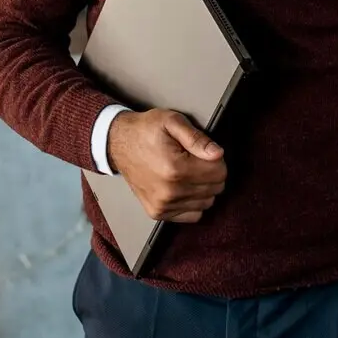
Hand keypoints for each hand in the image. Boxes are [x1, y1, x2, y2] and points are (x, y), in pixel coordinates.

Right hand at [107, 108, 226, 222]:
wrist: (118, 143)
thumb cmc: (145, 130)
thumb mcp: (172, 122)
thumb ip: (197, 138)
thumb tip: (218, 154)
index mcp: (175, 169)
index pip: (220, 172)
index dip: (217, 159)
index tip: (204, 152)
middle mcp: (169, 192)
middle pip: (215, 188)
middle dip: (211, 172)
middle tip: (195, 160)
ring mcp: (163, 205)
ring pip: (207, 202)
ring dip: (204, 188)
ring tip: (188, 172)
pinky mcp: (158, 213)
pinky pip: (193, 215)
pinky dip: (194, 202)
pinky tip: (184, 186)